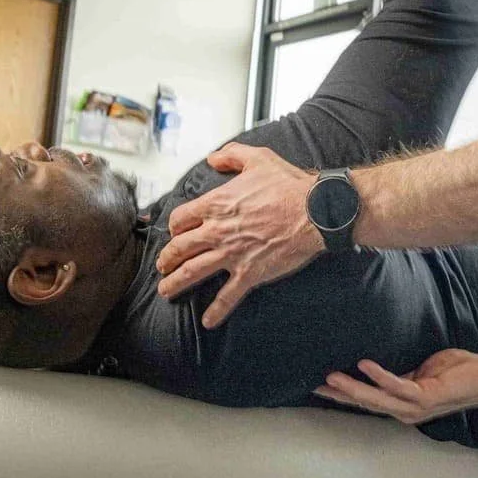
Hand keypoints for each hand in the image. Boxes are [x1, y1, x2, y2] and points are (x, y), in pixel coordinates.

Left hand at [157, 144, 323, 327]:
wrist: (314, 211)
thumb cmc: (290, 187)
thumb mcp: (258, 159)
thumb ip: (231, 155)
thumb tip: (214, 158)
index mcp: (216, 204)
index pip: (180, 219)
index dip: (174, 227)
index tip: (174, 233)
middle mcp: (217, 231)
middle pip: (179, 248)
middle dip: (166, 259)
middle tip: (162, 266)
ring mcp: (231, 254)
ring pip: (193, 272)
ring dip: (176, 284)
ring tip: (167, 291)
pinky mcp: (249, 273)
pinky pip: (227, 296)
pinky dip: (216, 311)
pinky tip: (208, 321)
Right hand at [315, 349, 477, 425]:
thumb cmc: (456, 372)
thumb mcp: (422, 372)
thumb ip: (402, 374)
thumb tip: (380, 364)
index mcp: (403, 404)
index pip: (367, 400)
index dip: (343, 395)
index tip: (319, 386)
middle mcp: (405, 410)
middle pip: (365, 404)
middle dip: (338, 395)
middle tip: (311, 385)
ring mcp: (415, 406)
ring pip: (376, 399)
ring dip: (352, 389)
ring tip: (329, 377)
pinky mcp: (426, 396)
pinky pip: (399, 386)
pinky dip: (380, 376)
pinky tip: (364, 365)